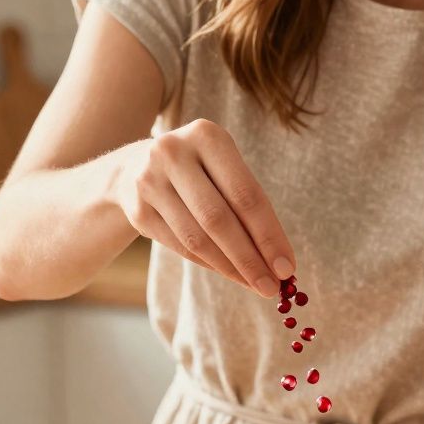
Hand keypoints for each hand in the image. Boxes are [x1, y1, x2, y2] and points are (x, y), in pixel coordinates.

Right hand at [115, 119, 294, 296]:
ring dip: (230, 267)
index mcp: (206, 136)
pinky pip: (180, 246)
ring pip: (197, 238)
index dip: (268, 235)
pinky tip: (229, 273)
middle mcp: (173, 153)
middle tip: (272, 287)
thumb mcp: (224, 169)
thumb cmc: (199, 171)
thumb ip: (250, 206)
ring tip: (255, 284)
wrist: (135, 167)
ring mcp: (150, 181)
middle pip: (219, 219)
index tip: (287, 268)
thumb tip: (279, 259)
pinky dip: (209, 264)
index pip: (245, 194)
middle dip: (250, 259)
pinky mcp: (137, 209)